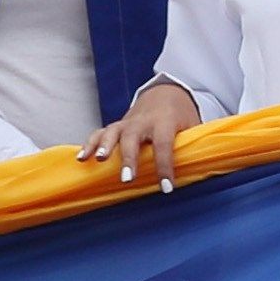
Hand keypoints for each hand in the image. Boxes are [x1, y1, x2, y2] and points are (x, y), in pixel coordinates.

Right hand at [83, 81, 202, 189]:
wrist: (167, 92)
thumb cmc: (182, 116)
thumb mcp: (192, 127)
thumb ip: (191, 147)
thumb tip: (198, 174)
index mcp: (165, 121)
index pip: (164, 145)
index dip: (165, 166)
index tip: (166, 188)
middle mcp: (143, 120)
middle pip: (133, 137)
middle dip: (129, 157)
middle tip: (127, 178)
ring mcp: (127, 122)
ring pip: (112, 132)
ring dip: (103, 146)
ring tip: (97, 160)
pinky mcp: (117, 125)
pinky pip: (100, 133)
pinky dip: (90, 144)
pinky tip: (82, 158)